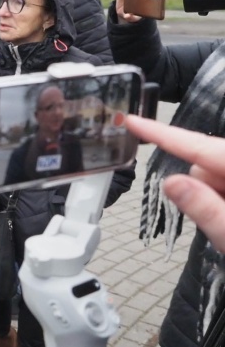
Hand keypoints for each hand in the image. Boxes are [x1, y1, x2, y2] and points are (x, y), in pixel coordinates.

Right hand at [125, 116, 224, 251]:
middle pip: (203, 167)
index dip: (160, 132)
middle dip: (201, 192)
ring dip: (212, 202)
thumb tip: (171, 182)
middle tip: (218, 225)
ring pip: (210, 180)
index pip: (196, 146)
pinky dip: (219, 203)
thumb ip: (205, 209)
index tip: (132, 120)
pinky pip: (218, 187)